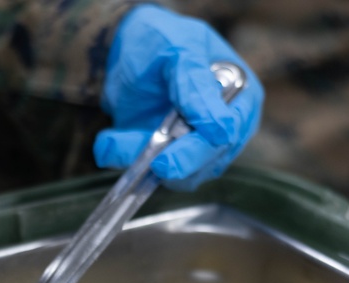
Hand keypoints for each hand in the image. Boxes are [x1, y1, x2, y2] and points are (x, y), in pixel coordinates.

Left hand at [94, 5, 263, 190]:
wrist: (127, 50)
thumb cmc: (161, 40)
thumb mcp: (179, 51)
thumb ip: (196, 86)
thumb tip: (221, 130)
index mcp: (241, 98)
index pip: (231, 132)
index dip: (205, 146)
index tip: (182, 154)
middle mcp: (224, 130)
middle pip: (208, 162)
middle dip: (178, 162)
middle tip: (156, 164)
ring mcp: (195, 148)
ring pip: (177, 176)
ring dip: (143, 160)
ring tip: (111, 141)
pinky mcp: (164, 159)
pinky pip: (148, 174)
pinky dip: (125, 159)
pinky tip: (106, 144)